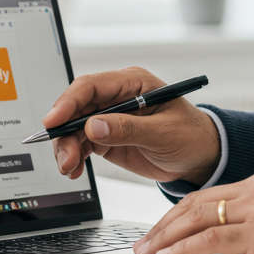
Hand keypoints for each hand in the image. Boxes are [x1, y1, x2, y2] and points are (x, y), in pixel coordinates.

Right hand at [43, 67, 220, 185]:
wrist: (200, 156)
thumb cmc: (191, 135)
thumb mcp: (164, 132)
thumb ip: (128, 129)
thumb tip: (93, 126)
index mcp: (133, 83)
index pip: (91, 86)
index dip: (68, 102)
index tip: (53, 121)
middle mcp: (117, 97)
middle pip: (77, 108)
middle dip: (64, 132)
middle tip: (65, 157)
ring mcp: (109, 117)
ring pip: (74, 128)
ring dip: (66, 148)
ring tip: (70, 168)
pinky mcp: (106, 137)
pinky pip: (81, 144)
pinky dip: (73, 157)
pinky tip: (74, 170)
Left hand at [137, 171, 253, 253]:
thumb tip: (233, 238)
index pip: (207, 196)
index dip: (178, 215)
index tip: (160, 231)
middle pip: (195, 204)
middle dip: (163, 226)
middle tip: (143, 244)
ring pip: (197, 219)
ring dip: (166, 238)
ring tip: (148, 253)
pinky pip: (212, 239)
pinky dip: (184, 248)